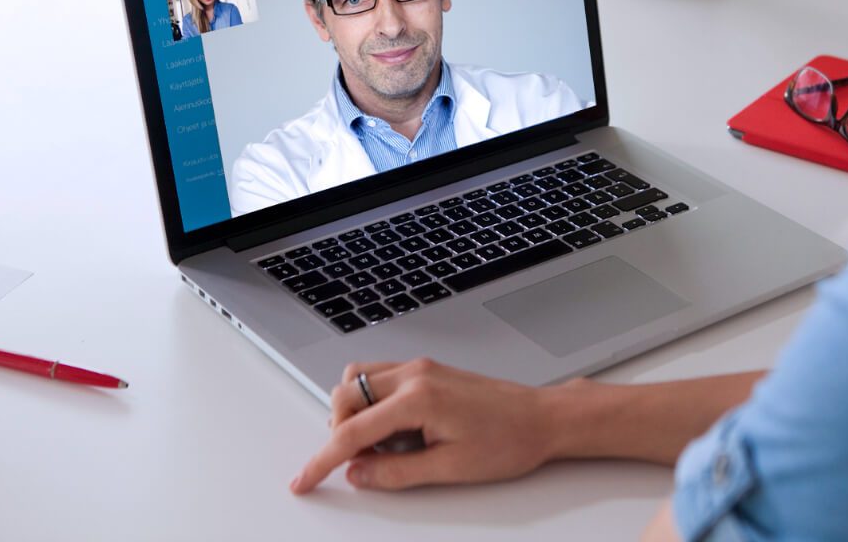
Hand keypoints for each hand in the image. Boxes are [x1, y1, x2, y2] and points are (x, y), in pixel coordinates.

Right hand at [290, 358, 556, 492]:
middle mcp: (415, 374)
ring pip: (359, 378)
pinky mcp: (429, 370)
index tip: (305, 480)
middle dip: (337, 430)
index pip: (351, 432)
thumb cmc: (508, 440)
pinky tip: (390, 429)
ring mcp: (421, 368)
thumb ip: (396, 472)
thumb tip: (358, 474)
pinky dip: (370, 400)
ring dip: (352, 411)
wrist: (542, 417)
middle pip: (345, 394)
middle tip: (354, 463)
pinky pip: (380, 376)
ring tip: (374, 446)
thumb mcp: (450, 468)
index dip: (321, 461)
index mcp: (418, 399)